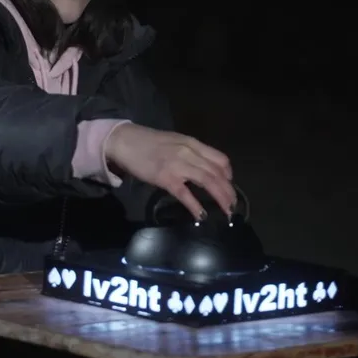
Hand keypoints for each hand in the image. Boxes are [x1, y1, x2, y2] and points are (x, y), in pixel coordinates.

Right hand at [105, 124, 234, 219]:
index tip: (229, 186)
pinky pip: (186, 194)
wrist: (125, 141)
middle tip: (232, 206)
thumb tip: (203, 168)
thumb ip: (190, 152)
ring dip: (220, 198)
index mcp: (192, 143)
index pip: (220, 159)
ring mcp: (178, 165)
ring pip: (208, 182)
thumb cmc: (149, 143)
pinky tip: (202, 216)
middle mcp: (189, 153)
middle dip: (228, 191)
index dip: (229, 175)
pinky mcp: (165, 178)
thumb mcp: (175, 141)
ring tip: (226, 212)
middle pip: (217, 173)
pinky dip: (196, 206)